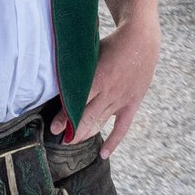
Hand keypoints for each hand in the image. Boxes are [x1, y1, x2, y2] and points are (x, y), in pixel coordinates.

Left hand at [49, 11, 159, 156]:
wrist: (141, 40)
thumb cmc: (111, 43)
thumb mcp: (91, 52)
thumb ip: (78, 68)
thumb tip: (58, 77)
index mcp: (98, 78)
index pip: (77, 102)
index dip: (64, 117)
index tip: (54, 127)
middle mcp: (109, 92)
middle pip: (88, 117)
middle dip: (72, 130)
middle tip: (59, 139)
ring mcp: (121, 99)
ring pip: (101, 123)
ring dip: (86, 134)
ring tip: (71, 142)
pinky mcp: (132, 103)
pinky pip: (122, 127)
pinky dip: (113, 141)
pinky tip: (103, 154)